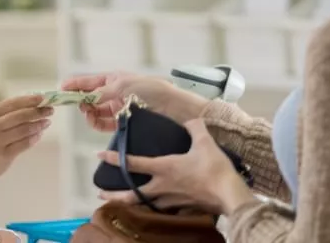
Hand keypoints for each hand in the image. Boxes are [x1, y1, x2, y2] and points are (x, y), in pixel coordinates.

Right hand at [0, 94, 53, 179]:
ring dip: (39, 124)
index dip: (30, 100)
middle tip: (50, 110)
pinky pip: (24, 144)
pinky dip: (34, 138)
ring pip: (24, 129)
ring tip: (47, 122)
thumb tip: (31, 105)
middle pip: (20, 115)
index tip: (43, 98)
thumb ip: (5, 114)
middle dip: (38, 112)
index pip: (13, 103)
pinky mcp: (4, 155)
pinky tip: (39, 135)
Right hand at [61, 71, 207, 131]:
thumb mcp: (125, 86)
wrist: (176, 109)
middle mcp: (114, 92)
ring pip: (95, 111)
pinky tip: (94, 122)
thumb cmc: (153, 91)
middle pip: (89, 97)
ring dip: (88, 113)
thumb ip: (102, 92)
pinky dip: (96, 123)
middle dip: (81, 101)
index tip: (60, 90)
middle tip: (79, 106)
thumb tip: (86, 98)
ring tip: (89, 115)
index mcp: (114, 79)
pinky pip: (104, 123)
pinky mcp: (123, 122)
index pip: (88, 81)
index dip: (73, 84)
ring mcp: (118, 107)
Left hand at [97, 119, 255, 214]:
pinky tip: (155, 205)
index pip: (132, 163)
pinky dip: (156, 208)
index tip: (99, 155)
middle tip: (101, 193)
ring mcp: (171, 200)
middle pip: (132, 194)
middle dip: (114, 195)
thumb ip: (195, 127)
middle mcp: (162, 186)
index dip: (114, 158)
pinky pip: (164, 209)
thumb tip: (191, 119)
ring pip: (146, 204)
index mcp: (163, 167)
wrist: (230, 196)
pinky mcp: (182, 208)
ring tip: (123, 202)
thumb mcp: (205, 142)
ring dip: (133, 203)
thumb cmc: (214, 169)